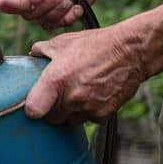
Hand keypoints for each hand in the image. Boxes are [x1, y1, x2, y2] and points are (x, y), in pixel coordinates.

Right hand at [0, 0, 106, 28]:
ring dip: (57, 10)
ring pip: (43, 21)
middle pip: (26, 13)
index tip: (26, 0)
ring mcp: (46, 8)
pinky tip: (77, 5)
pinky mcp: (61, 15)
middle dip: (42, 5)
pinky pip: (59, 25)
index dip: (10, 4)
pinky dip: (68, 17)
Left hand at [25, 24, 147, 123]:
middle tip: (58, 96)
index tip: (34, 104)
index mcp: (56, 79)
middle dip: (52, 109)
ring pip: (69, 121)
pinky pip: (88, 120)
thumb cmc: (95, 45)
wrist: (131, 51)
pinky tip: (92, 96)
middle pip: (52, 118)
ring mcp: (88, 107)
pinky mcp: (103, 114)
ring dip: (70, 112)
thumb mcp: (63, 42)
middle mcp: (71, 97)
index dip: (32, 109)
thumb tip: (31, 55)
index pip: (33, 110)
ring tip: (77, 94)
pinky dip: (87, 112)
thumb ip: (41, 51)